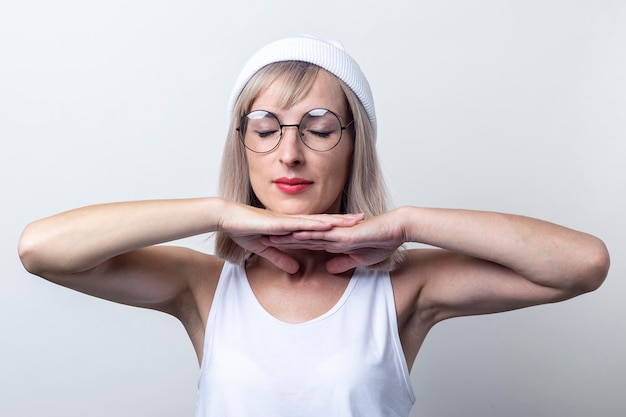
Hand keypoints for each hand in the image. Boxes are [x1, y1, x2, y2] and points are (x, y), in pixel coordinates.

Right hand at [218, 202, 364, 272]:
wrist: (228, 218)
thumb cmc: (244, 229)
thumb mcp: (266, 248)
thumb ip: (281, 258)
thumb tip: (295, 271)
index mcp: (291, 226)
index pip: (318, 225)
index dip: (335, 225)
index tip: (351, 226)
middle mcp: (293, 220)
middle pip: (324, 220)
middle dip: (344, 220)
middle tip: (364, 219)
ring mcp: (288, 220)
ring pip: (318, 220)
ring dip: (337, 220)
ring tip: (355, 220)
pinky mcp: (280, 222)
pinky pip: (302, 223)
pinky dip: (317, 224)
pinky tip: (330, 224)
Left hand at [262, 210, 404, 273]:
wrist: (398, 230)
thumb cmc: (382, 242)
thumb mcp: (358, 258)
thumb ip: (343, 262)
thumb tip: (328, 269)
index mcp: (333, 239)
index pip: (305, 242)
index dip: (287, 243)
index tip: (270, 243)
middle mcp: (331, 233)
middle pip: (300, 236)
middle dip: (279, 237)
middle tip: (258, 237)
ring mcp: (336, 232)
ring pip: (306, 234)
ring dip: (286, 235)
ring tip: (267, 235)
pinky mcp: (344, 233)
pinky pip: (323, 234)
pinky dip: (308, 234)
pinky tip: (293, 234)